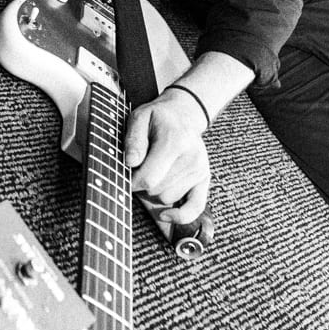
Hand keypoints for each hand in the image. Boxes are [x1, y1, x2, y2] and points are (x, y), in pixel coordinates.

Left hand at [124, 88, 211, 225]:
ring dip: (155, 191)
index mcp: (175, 141)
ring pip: (167, 198)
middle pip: (156, 190)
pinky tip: (165, 214)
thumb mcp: (139, 117)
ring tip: (154, 170)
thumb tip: (131, 163)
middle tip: (139, 168)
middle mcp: (192, 157)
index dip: (131, 181)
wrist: (182, 114)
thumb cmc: (157, 118)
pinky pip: (195, 207)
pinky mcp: (204, 178)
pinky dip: (180, 215)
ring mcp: (200, 169)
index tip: (124, 174)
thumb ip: (134, 139)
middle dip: (141, 184)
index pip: (149, 178)